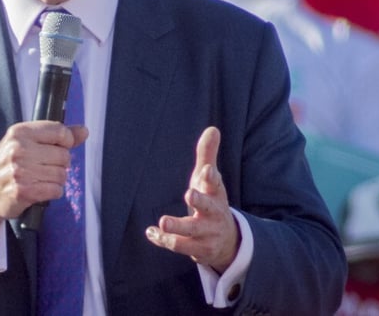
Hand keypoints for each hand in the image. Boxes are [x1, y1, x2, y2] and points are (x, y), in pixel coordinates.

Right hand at [0, 121, 87, 235]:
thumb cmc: (8, 165)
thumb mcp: (26, 142)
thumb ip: (56, 135)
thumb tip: (84, 131)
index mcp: (20, 132)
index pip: (59, 131)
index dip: (66, 141)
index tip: (59, 147)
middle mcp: (19, 149)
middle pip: (63, 155)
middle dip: (59, 164)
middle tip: (43, 168)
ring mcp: (21, 170)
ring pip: (61, 174)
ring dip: (55, 180)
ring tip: (40, 179)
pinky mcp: (24, 191)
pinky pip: (56, 190)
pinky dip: (52, 192)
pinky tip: (40, 190)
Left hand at [146, 126, 239, 273]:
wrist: (227, 242)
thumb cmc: (212, 202)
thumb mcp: (210, 180)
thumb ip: (207, 155)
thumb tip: (212, 128)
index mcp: (216, 194)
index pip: (216, 184)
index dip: (211, 177)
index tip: (206, 170)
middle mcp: (214, 214)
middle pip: (208, 207)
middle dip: (199, 201)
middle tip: (189, 194)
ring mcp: (206, 234)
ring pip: (191, 232)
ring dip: (177, 228)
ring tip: (162, 221)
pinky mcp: (197, 250)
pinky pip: (179, 246)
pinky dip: (163, 240)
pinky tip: (150, 232)